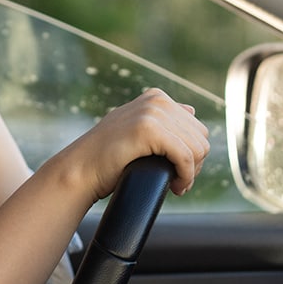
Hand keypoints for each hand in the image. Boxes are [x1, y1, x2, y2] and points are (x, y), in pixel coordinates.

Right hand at [56, 88, 209, 201]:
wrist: (81, 169)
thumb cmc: (107, 157)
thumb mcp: (136, 128)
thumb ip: (161, 117)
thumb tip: (191, 109)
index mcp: (156, 97)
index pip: (197, 128)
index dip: (192, 154)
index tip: (177, 171)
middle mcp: (156, 100)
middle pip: (201, 138)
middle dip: (195, 164)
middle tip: (178, 180)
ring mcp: (152, 112)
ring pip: (197, 149)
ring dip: (191, 173)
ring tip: (176, 184)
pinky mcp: (149, 129)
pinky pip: (185, 157)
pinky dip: (186, 176)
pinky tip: (175, 187)